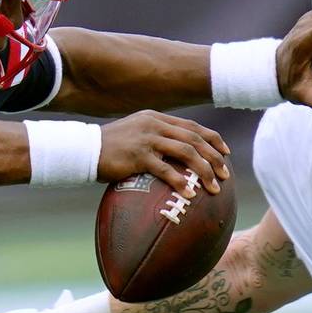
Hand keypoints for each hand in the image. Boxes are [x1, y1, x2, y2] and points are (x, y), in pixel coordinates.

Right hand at [99, 110, 229, 196]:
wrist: (85, 150)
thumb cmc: (111, 148)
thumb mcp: (136, 134)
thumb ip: (156, 138)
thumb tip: (177, 156)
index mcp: (157, 118)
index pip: (193, 126)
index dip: (213, 139)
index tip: (226, 152)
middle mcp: (154, 124)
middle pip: (195, 139)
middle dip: (214, 158)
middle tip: (225, 175)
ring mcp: (147, 139)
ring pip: (186, 152)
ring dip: (204, 170)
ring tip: (214, 187)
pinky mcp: (138, 156)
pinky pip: (166, 170)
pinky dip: (180, 182)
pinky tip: (190, 194)